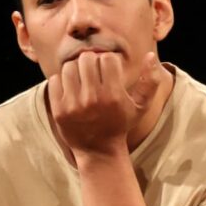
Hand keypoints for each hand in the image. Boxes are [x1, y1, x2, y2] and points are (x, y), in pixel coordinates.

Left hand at [48, 50, 163, 154]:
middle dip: (91, 63)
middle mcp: (93, 99)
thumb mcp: (140, 107)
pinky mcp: (59, 111)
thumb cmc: (120, 124)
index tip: (108, 74)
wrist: (98, 151)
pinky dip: (61, 82)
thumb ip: (150, 82)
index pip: (107, 58)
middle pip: (87, 58)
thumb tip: (151, 54)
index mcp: (114, 96)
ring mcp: (74, 106)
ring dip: (76, 71)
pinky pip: (55, 80)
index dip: (108, 63)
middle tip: (93, 75)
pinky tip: (70, 91)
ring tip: (81, 82)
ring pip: (69, 67)